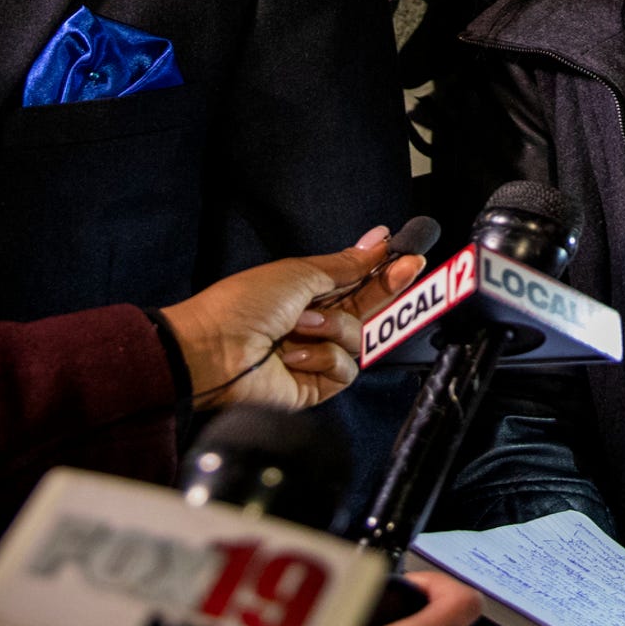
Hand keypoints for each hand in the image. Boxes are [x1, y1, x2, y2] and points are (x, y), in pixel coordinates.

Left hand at [162, 228, 426, 410]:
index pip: (358, 282)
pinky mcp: (316, 385)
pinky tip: (291, 357)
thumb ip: (346, 265)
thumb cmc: (246, 304)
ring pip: (358, 339)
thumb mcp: (299, 273)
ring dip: (332, 329)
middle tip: (408, 271)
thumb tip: (379, 240)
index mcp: (308, 293)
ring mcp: (316, 355)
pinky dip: (321, 359)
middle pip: (366, 309)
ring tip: (297, 329)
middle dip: (384, 290)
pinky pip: (344, 368)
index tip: (410, 257)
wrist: (213, 351)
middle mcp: (315, 324)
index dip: (384, 271)